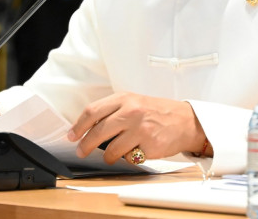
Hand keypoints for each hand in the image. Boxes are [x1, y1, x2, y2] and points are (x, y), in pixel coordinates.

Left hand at [66, 92, 207, 164]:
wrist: (185, 121)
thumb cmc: (157, 112)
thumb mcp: (134, 102)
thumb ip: (113, 111)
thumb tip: (86, 127)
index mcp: (125, 98)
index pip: (92, 111)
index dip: (78, 126)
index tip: (71, 136)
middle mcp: (131, 111)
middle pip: (98, 132)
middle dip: (85, 146)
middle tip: (81, 152)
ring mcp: (140, 129)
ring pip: (111, 150)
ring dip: (108, 156)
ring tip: (113, 154)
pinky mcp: (148, 145)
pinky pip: (128, 158)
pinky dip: (128, 158)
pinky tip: (136, 150)